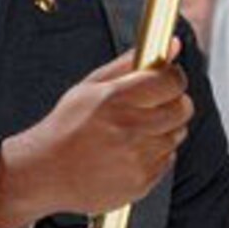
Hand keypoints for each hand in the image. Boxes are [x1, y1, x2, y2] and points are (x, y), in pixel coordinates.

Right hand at [0, 44, 191, 227]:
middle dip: (173, 102)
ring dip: (163, 129)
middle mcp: (129, 129)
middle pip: (182, 108)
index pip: (171, 81)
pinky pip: (167, 159)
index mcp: (115, 100)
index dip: (173, 77)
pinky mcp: (142, 181)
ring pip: (176, 134)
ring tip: (133, 131)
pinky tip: (130, 151)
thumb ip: (131, 64)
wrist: (46, 172)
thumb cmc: (66, 127)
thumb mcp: (90, 87)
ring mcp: (137, 158)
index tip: (167, 78)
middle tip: (154, 103)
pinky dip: (155, 153)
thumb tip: (169, 45)